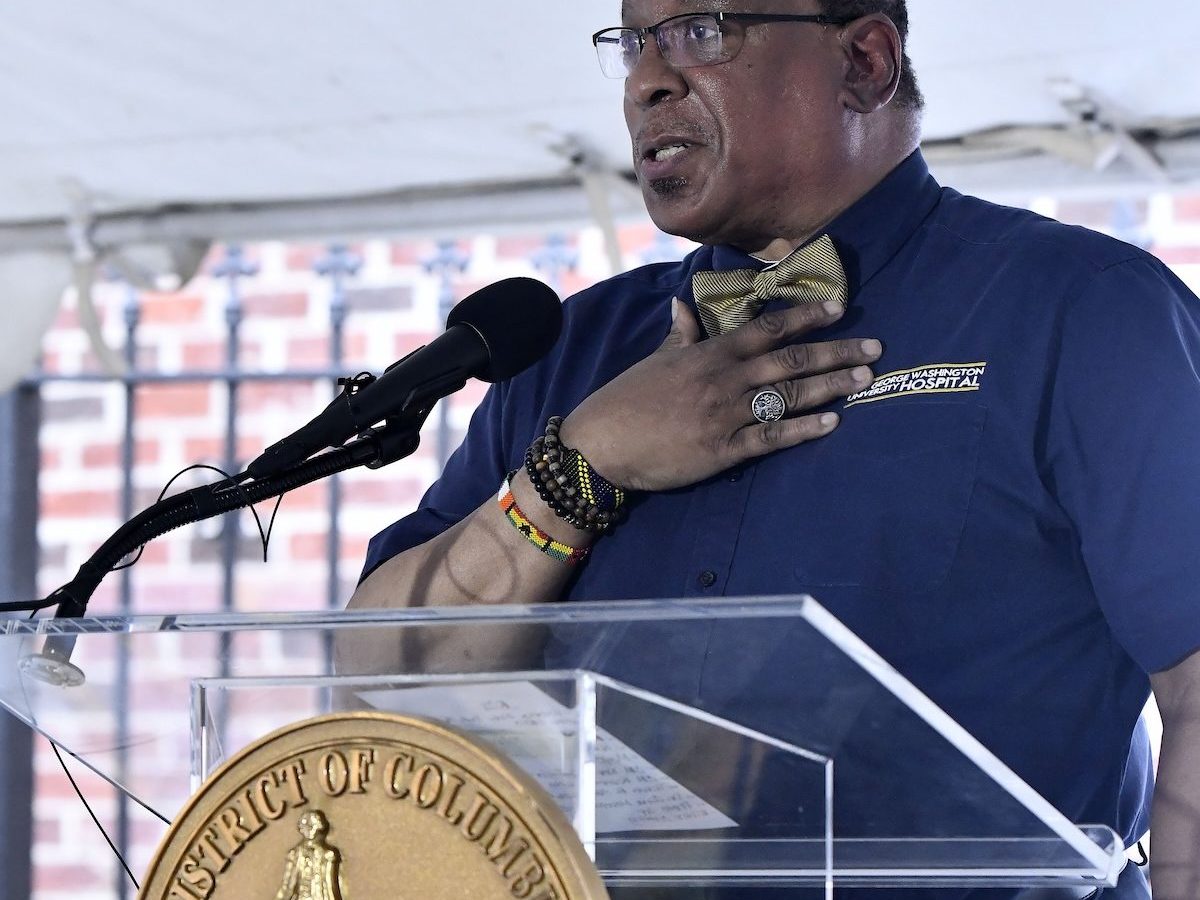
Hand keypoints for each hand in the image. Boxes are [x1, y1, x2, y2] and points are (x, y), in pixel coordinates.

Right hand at [560, 300, 881, 491]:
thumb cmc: (626, 399)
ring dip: (831, 386)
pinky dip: (803, 430)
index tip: (838, 309)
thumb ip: (679, 334)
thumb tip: (682, 305)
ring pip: (788, 395)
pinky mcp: (722, 450)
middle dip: (836, 352)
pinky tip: (831, 424)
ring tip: (864, 379)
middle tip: (874, 348)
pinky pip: (771, 437)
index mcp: (709, 353)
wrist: (601, 444)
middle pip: (791, 359)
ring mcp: (725, 414)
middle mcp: (724, 378)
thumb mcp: (655, 359)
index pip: (767, 328)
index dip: (805, 316)